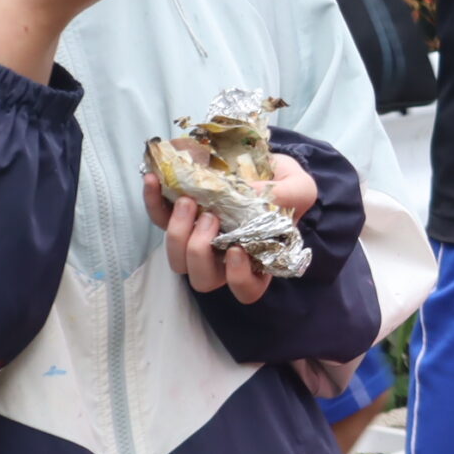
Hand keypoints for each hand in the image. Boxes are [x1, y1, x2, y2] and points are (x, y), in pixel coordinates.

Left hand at [140, 153, 317, 305]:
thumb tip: (248, 195)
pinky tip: (153, 181)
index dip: (237, 278)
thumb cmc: (285, 187)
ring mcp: (199, 241)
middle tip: (211, 218)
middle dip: (199, 251)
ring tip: (189, 201)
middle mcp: (224, 259)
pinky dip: (153, 202)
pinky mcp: (180, 218)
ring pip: (177, 260)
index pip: (246, 290)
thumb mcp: (300, 188)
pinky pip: (159, 219)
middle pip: (202, 279)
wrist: (266, 164)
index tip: (236, 250)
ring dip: (177, 233)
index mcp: (257, 260)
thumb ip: (286, 196)